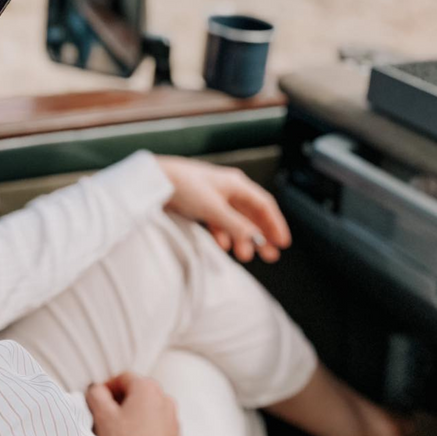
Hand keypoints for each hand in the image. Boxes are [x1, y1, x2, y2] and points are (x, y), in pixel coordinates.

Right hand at [86, 373, 185, 435]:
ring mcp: (174, 419)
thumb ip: (96, 396)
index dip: (107, 388)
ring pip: (148, 410)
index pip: (122, 379)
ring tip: (119, 434)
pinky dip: (145, 430)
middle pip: (137, 393)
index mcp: (147, 387)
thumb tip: (96, 390)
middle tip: (106, 418)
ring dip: (133, 416)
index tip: (97, 401)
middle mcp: (164, 398)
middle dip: (120, 402)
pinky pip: (157, 427)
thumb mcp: (103, 417)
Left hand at [155, 155, 290, 262]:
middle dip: (261, 235)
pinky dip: (222, 233)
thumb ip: (236, 225)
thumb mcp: (213, 208)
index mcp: (236, 184)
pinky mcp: (199, 203)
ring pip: (235, 220)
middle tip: (270, 256)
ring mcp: (213, 196)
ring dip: (241, 237)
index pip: (264, 204)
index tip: (282, 243)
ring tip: (245, 256)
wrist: (154, 179)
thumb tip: (256, 240)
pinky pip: (217, 221)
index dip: (275, 224)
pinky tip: (222, 245)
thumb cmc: (184, 186)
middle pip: (251, 214)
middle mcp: (228, 188)